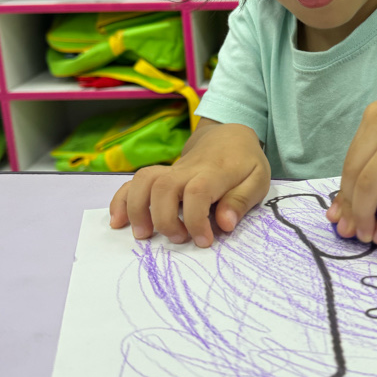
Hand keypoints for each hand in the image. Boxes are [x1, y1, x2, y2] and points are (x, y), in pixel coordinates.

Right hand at [109, 119, 270, 247]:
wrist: (228, 136)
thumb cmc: (244, 161)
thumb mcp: (258, 179)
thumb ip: (241, 201)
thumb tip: (224, 224)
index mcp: (214, 172)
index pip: (197, 193)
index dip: (196, 220)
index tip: (204, 240)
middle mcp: (188, 169)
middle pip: (163, 187)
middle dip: (164, 219)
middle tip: (178, 239)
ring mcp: (171, 170)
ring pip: (143, 181)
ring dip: (137, 209)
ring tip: (143, 234)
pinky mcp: (161, 175)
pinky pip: (135, 181)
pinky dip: (121, 199)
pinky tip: (118, 220)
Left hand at [326, 96, 376, 243]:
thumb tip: (348, 205)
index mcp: (376, 115)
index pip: (350, 161)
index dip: (342, 193)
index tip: (338, 216)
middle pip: (355, 175)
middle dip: (350, 209)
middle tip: (350, 231)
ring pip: (371, 188)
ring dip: (366, 217)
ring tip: (367, 235)